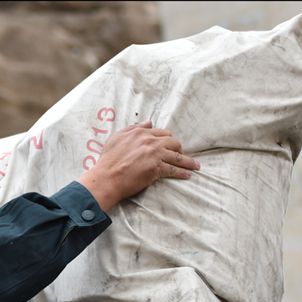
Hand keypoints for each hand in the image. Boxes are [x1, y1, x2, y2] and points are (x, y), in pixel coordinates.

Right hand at [78, 121, 199, 211]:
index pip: (161, 133)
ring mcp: (154, 155)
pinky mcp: (156, 169)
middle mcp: (149, 141)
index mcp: (140, 133)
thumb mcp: (117, 138)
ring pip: (177, 156)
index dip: (168, 139)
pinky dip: (182, 172)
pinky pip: (174, 170)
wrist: (106, 178)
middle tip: (181, 155)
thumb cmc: (108, 160)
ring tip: (195, 166)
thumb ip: (133, 128)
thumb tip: (149, 122)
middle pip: (173, 142)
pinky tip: (188, 174)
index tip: (171, 145)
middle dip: (179, 148)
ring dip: (188, 161)